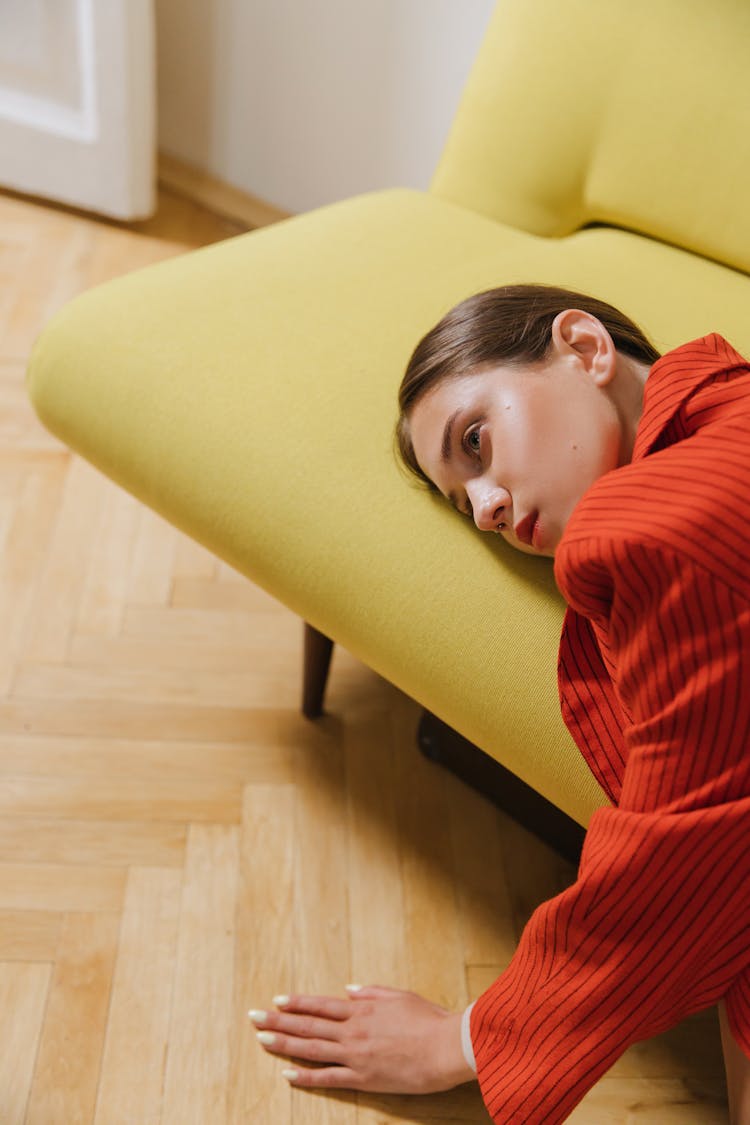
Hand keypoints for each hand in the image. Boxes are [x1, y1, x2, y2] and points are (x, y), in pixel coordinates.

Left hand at [249, 984, 475, 1093]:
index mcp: (362, 1010)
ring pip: (311, 1049)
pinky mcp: (363, 1078)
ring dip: (284, 1044)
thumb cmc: (429, 1020)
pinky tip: (287, 1075)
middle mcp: (353, 1030)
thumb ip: (372, 992)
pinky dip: (306, 1077)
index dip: (297, 1003)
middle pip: (308, 1025)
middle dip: (278, 1021)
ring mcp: (356, 1055)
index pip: (321, 1005)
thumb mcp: (400, 996)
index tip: (276, 1000)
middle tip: (253, 1017)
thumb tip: (349, 990)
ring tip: (260, 1040)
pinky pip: (328, 1078)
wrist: (447, 1046)